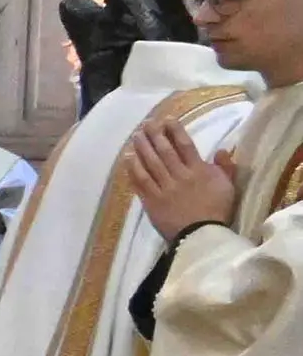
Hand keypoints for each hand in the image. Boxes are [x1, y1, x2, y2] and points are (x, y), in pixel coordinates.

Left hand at [125, 117, 238, 238]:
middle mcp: (180, 176)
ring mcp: (164, 189)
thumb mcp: (229, 187)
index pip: (185, 145)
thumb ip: (226, 168)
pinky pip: (140, 181)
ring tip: (136, 135)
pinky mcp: (152, 201)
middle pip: (164, 151)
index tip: (167, 119)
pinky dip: (133, 168)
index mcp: (199, 171)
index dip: (175, 131)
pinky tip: (128, 157)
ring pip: (150, 163)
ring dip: (142, 147)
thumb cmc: (217, 211)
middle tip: (146, 123)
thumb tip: (221, 150)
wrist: (201, 236)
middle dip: (154, 135)